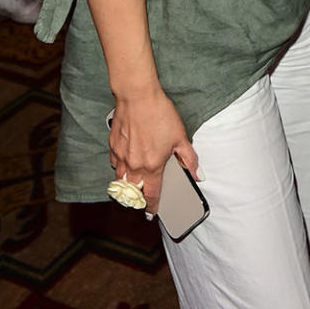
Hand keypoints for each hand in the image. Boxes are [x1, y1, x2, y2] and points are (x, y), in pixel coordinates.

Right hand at [109, 88, 198, 214]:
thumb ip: (188, 159)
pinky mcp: (112, 145)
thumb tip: (196, 174)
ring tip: (134, 184)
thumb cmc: (160, 114)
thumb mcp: (180, 136)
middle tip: (142, 199)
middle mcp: (134, 165)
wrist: (137, 96)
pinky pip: (114, 163)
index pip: (151, 195)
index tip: (152, 212)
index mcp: (152, 166)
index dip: (152, 206)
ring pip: (120, 180)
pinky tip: (125, 161)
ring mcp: (121, 156)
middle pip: (133, 192)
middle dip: (137, 198)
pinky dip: (119, 166)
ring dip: (127, 185)